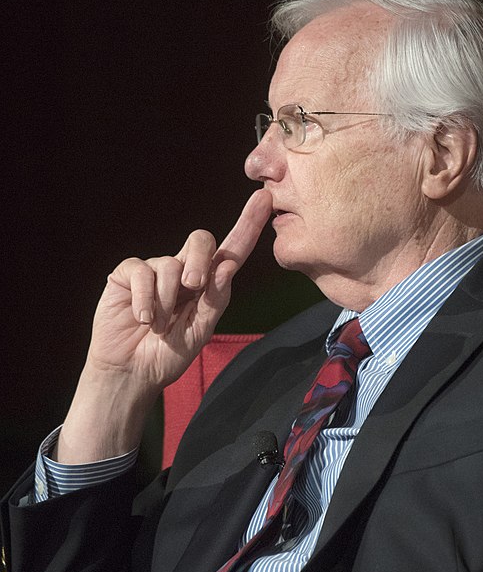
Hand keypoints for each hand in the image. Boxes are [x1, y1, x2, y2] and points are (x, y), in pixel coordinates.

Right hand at [88, 189, 271, 389]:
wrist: (131, 372)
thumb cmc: (168, 354)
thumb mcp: (200, 331)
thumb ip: (215, 300)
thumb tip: (226, 266)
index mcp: (207, 284)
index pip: (231, 250)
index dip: (248, 225)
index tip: (265, 200)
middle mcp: (183, 271)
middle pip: (201, 240)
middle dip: (200, 261)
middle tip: (193, 287)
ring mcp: (155, 270)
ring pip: (170, 263)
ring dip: (166, 299)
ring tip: (158, 324)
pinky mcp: (128, 274)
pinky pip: (141, 271)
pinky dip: (145, 298)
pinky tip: (142, 317)